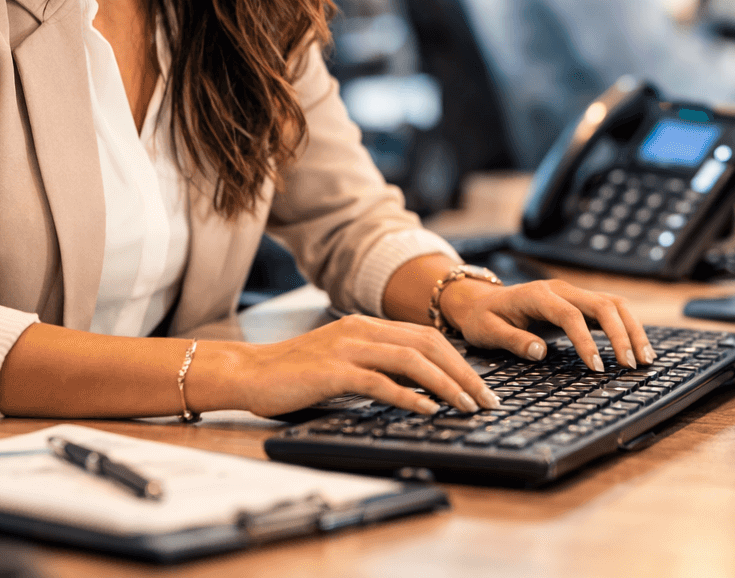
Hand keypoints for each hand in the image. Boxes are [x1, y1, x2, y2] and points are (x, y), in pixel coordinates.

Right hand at [226, 315, 502, 417]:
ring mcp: (348, 347)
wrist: (249, 372)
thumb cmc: (296, 373)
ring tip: (466, 406)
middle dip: (463, 373)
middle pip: (429, 345)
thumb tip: (422, 386)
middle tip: (486, 400)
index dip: (459, 361)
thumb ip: (378, 365)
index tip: (480, 387)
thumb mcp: (345, 362)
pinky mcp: (333, 370)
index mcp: (368, 325)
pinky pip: (379, 381)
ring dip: (445, 384)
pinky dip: (408, 395)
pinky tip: (427, 409)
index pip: (427, 337)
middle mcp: (362, 330)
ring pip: (411, 360)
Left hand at [438, 278, 653, 371]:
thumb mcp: (487, 332)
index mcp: (538, 295)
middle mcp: (561, 289)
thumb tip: (539, 352)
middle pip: (603, 305)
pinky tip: (638, 348)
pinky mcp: (581, 302)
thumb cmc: (484, 318)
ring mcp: (573, 293)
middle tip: (631, 366)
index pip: (570, 315)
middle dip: (621, 335)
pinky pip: (611, 309)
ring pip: (614, 304)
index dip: (586, 341)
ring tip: (645, 359)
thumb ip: (512, 340)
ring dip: (632, 330)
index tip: (597, 367)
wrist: (481, 300)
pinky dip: (628, 327)